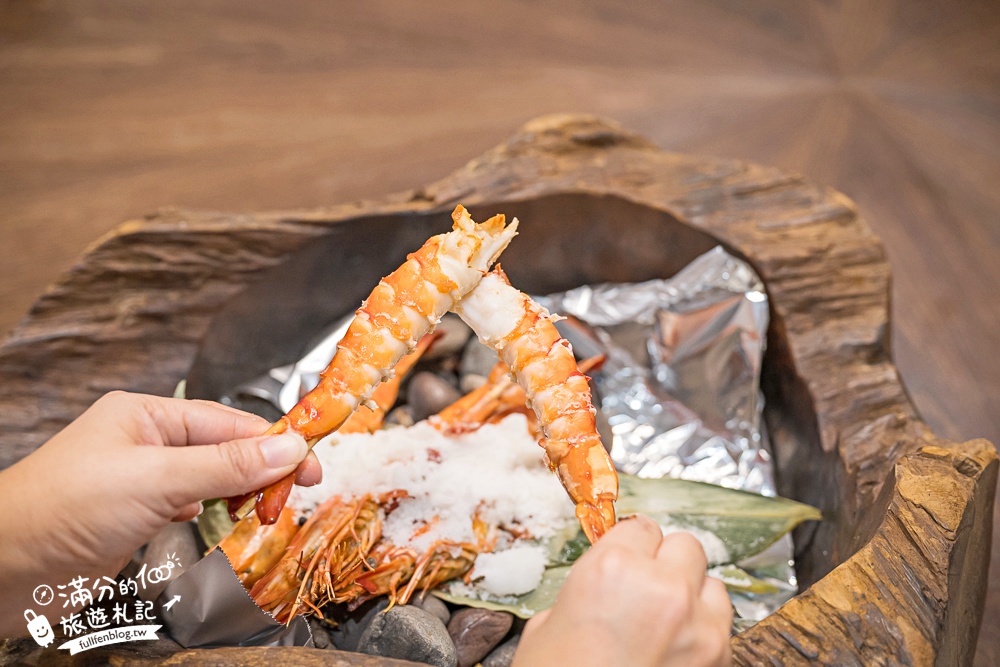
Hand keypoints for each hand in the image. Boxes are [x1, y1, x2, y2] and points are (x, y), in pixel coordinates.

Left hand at [0, 391, 320, 636]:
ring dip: (242, 493)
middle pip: (224, 449)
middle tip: (296, 495)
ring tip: (268, 512)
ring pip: (212, 478)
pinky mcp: (137, 516)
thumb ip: (225, 466)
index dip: (274, 443)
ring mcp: (142, 480)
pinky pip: (192, 505)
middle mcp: (147, 442)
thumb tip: (288, 449)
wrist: (3, 569)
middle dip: (262, 471)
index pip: (228, 422)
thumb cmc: (63, 510)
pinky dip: (216, 512)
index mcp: (147, 416)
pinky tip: (226, 521)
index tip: (311, 463)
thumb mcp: (156, 479)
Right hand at [513, 515, 731, 666]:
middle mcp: (663, 589)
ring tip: (665, 622)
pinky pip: (723, 626)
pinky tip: (677, 651)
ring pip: (713, 584)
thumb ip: (584, 594)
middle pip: (684, 546)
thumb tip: (600, 592)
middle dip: (665, 564)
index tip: (626, 557)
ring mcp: (699, 626)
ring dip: (692, 596)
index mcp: (613, 569)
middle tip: (644, 589)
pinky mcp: (720, 660)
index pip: (640, 528)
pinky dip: (705, 632)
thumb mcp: (548, 627)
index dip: (631, 545)